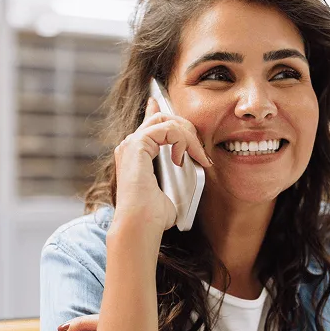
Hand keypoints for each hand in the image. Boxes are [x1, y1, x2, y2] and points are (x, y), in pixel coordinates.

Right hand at [112, 97, 212, 234]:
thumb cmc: (154, 217)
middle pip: (161, 119)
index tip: (164, 104)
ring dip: (188, 136)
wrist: (141, 226)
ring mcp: (130, 144)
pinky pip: (166, 128)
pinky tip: (184, 157)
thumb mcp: (171, 192)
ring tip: (197, 157)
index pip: (148, 125)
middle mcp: (129, 147)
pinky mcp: (136, 145)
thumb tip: (194, 170)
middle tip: (199, 151)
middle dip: (186, 128)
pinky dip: (182, 140)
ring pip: (165, 121)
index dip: (158, 111)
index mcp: (134, 156)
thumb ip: (177, 176)